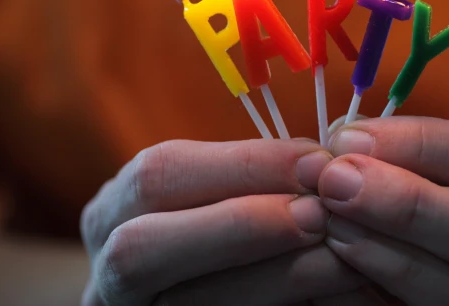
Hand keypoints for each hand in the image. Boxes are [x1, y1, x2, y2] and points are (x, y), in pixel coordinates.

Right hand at [79, 138, 364, 305]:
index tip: (316, 160)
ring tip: (341, 256)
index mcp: (115, 213)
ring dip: (275, 275)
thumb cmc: (233, 233)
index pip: (160, 173)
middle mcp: (106, 274)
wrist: (227, 292)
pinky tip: (339, 291)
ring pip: (184, 303)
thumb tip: (324, 158)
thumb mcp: (226, 197)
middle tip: (319, 213)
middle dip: (242, 224)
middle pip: (142, 246)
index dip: (243, 165)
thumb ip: (256, 179)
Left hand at [319, 117, 448, 305]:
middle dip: (412, 205)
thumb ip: (408, 164)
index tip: (349, 137)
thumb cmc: (443, 232)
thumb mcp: (444, 191)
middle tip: (334, 180)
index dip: (426, 143)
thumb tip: (344, 137)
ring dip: (393, 255)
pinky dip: (376, 298)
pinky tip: (333, 274)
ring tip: (329, 223)